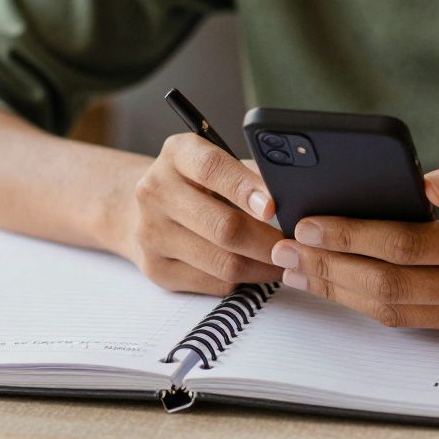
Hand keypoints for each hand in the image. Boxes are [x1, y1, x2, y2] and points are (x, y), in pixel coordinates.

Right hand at [124, 134, 282, 294]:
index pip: (212, 168)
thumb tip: (294, 194)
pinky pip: (214, 283)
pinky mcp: (157, 268)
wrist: (144, 208)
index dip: (246, 188)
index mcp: (177, 154)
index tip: (274, 206)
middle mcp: (156, 192)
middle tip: (294, 245)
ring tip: (283, 261)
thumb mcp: (219, 163)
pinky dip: (243, 280)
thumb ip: (251, 173)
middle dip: (268, 241)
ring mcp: (152, 233)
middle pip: (223, 226)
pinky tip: (255, 269)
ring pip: (224, 263)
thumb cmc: (197, 183)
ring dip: (262, 266)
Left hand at [269, 147, 438, 343]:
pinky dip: (375, 305)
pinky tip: (342, 283)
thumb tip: (421, 181)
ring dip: (342, 293)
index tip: (308, 222)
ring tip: (298, 270)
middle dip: (330, 270)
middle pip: (392, 288)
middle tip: (282, 250)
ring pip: (399, 314)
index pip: (408, 244)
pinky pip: (419, 323)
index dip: (352, 235)